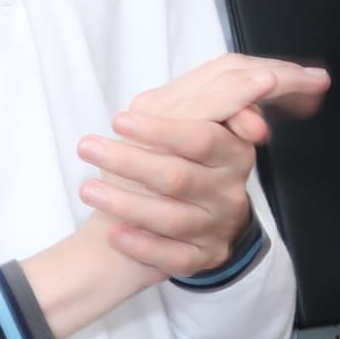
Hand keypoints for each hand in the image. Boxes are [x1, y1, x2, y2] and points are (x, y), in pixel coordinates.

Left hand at [75, 53, 330, 277]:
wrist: (164, 207)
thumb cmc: (169, 153)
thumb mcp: (183, 118)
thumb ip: (206, 96)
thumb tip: (252, 80)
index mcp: (231, 150)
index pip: (203, 137)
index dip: (163, 130)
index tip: (119, 120)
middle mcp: (229, 190)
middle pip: (179, 176)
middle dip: (130, 160)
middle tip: (87, 146)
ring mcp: (218, 226)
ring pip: (172, 218)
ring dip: (126, 203)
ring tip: (88, 189)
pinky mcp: (205, 258)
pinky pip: (175, 258)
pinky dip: (142, 246)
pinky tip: (116, 234)